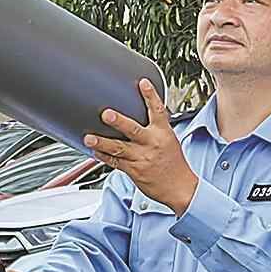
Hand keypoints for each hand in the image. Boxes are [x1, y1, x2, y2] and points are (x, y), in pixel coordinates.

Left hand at [87, 81, 199, 211]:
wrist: (180, 188)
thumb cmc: (173, 163)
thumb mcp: (169, 140)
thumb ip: (154, 128)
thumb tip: (140, 113)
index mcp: (163, 133)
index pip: (158, 111)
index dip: (150, 96)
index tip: (143, 83)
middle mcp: (152, 144)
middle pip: (133, 130)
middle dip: (119, 121)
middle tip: (106, 114)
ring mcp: (142, 158)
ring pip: (119, 148)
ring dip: (103, 142)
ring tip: (90, 137)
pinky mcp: (134, 171)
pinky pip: (116, 162)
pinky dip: (104, 156)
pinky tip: (94, 151)